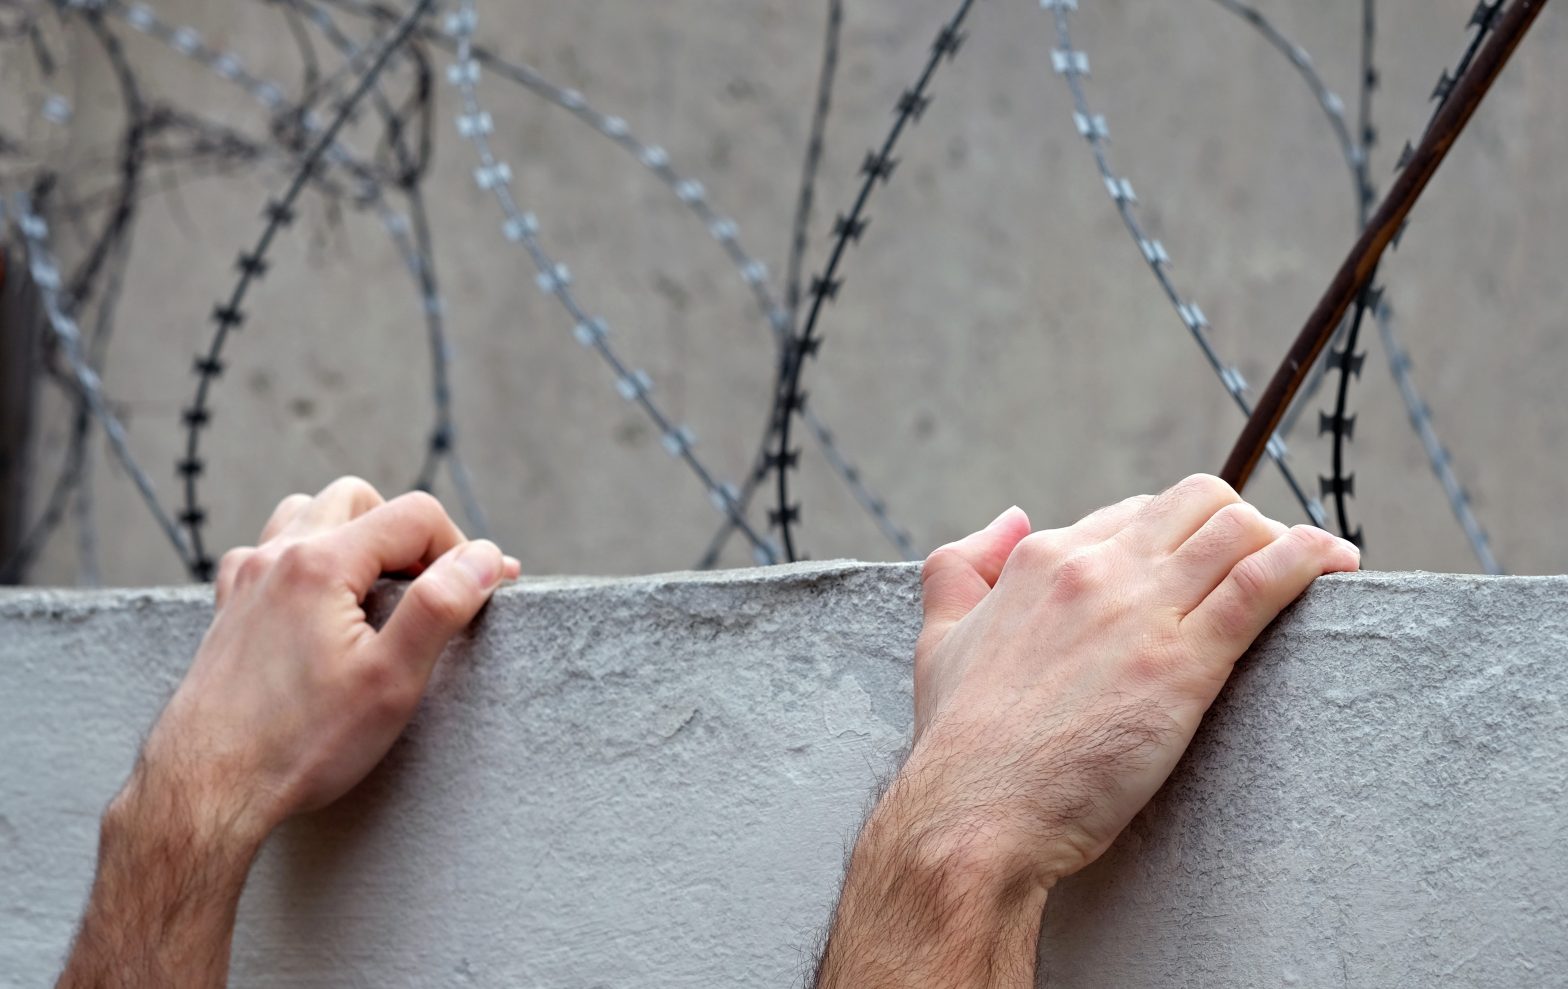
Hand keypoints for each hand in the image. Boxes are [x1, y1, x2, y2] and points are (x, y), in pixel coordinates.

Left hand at [58, 478, 518, 988]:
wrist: (207, 789)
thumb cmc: (300, 743)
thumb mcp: (392, 680)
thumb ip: (441, 607)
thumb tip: (485, 558)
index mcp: (322, 563)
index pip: (416, 515)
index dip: (462, 547)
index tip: (482, 591)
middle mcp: (278, 557)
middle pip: (359, 500)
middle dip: (406, 534)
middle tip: (430, 589)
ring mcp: (247, 580)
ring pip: (308, 515)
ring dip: (353, 537)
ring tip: (379, 591)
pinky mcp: (229, 610)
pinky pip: (270, 552)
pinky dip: (306, 560)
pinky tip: (320, 606)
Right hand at [814, 476, 1357, 987]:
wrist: (978, 810)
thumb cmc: (959, 739)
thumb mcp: (938, 634)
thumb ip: (961, 565)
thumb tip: (1010, 517)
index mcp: (1043, 558)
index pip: (1134, 514)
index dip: (1177, 535)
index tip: (1204, 566)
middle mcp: (1095, 568)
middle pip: (1195, 503)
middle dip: (1238, 522)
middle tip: (1262, 565)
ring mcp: (1141, 609)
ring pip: (1236, 529)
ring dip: (1284, 537)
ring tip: (1317, 566)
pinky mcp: (1183, 660)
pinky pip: (1263, 582)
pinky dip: (1310, 558)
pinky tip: (1335, 563)